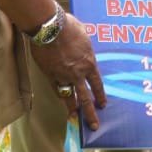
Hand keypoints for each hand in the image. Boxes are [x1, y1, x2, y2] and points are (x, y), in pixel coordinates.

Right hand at [29, 13, 107, 130]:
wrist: (49, 28)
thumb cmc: (68, 26)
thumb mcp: (83, 34)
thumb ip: (84, 45)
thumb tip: (84, 43)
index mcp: (89, 63)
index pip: (97, 84)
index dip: (100, 95)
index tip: (102, 104)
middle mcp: (78, 74)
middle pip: (85, 98)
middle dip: (90, 113)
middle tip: (94, 125)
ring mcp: (63, 76)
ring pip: (69, 97)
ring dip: (72, 109)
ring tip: (75, 119)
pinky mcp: (49, 75)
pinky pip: (56, 89)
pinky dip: (59, 96)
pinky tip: (61, 101)